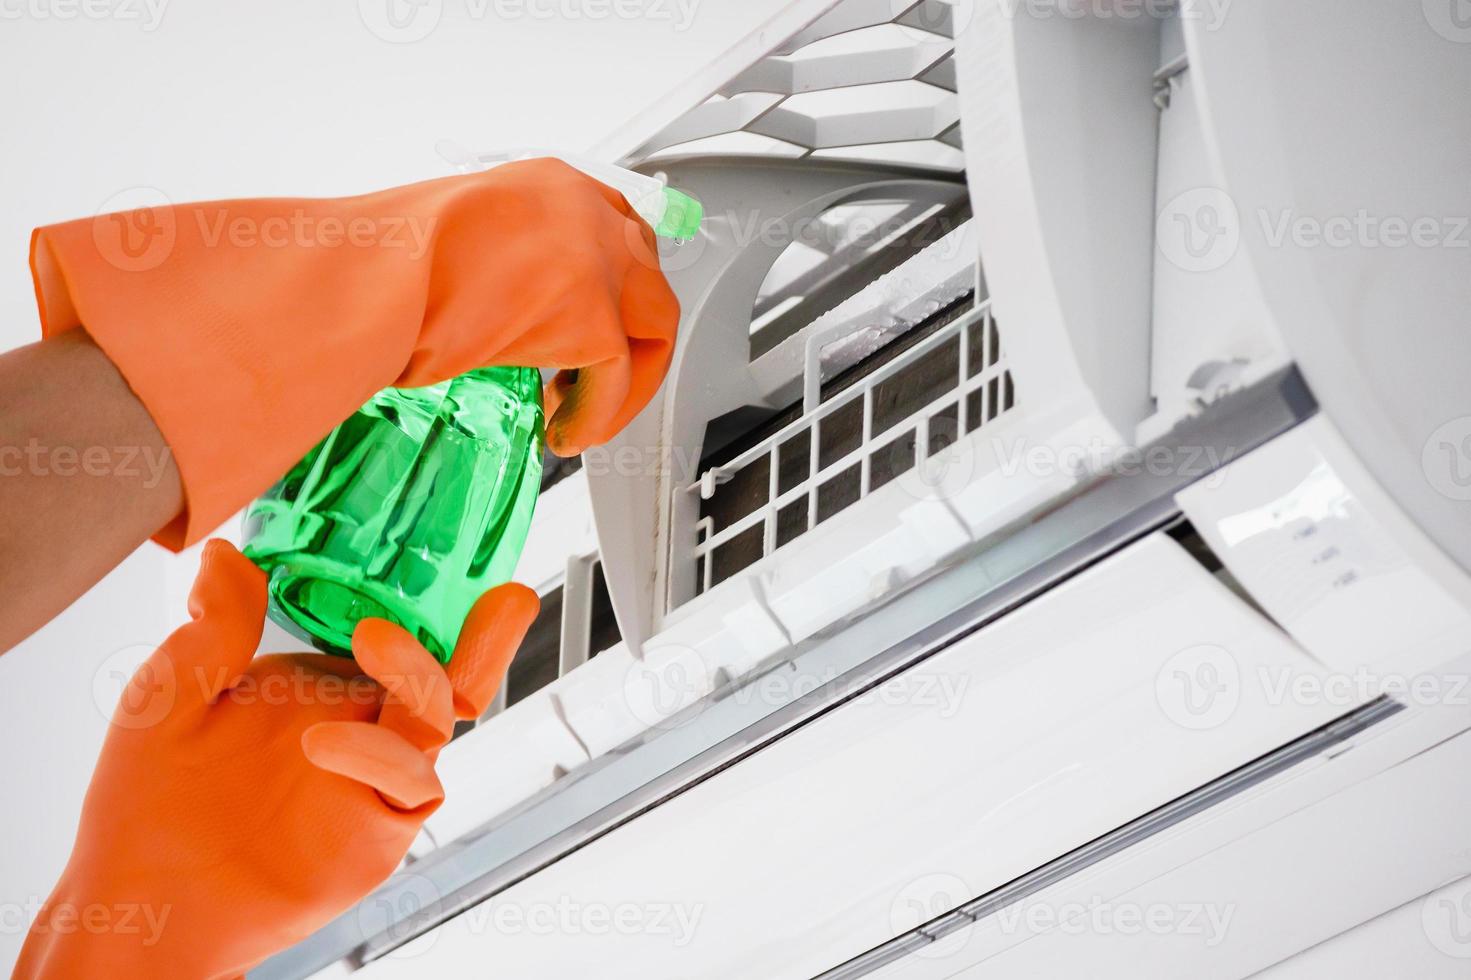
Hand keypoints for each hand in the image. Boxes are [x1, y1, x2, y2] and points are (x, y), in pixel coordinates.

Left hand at [14, 540, 538, 978]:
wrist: (148, 899)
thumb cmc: (155, 801)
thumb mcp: (172, 698)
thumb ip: (215, 631)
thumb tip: (226, 554)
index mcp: (326, 684)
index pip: (396, 630)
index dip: (432, 598)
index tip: (454, 557)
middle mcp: (366, 724)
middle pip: (445, 671)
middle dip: (486, 636)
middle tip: (505, 600)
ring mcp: (378, 777)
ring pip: (436, 720)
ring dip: (424, 675)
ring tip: (381, 640)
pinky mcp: (380, 828)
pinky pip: (408, 784)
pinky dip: (379, 756)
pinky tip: (329, 742)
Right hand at [29, 158, 679, 549]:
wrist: (372, 277)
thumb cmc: (382, 264)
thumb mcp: (453, 243)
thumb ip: (496, 264)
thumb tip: (491, 309)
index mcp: (548, 185)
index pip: (615, 225)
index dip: (617, 281)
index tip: (606, 321)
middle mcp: (584, 212)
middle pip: (648, 276)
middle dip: (633, 334)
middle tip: (598, 376)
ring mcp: (598, 261)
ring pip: (655, 327)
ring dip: (627, 381)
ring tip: (582, 415)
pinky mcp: (595, 314)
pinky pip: (619, 378)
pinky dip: (597, 414)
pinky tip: (565, 432)